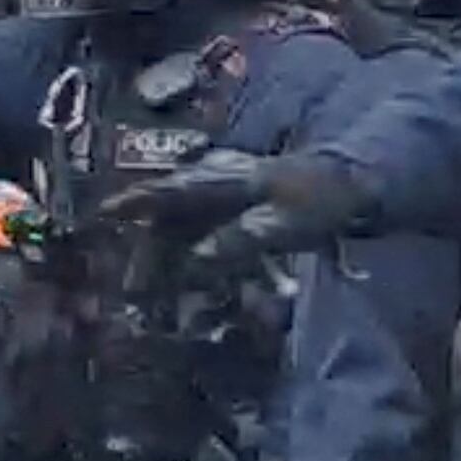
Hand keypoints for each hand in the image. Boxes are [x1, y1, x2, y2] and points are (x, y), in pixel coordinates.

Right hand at [104, 151, 381, 275]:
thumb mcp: (285, 225)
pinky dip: (198, 245)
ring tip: (156, 284)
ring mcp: (234, 185)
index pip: (170, 190)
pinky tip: (195, 270)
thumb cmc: (324, 201)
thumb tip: (197, 258)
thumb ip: (241, 240)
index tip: (102, 215)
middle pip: (172, 208)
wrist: (358, 180)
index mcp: (228, 179)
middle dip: (148, 244)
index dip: (134, 203)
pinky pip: (210, 220)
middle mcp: (223, 177)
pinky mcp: (246, 199)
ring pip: (188, 215)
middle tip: (132, 283)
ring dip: (171, 247)